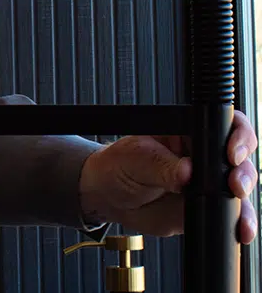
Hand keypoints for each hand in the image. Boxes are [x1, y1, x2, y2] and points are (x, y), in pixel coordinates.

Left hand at [78, 109, 257, 242]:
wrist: (108, 196)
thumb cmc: (118, 166)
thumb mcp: (135, 159)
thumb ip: (160, 165)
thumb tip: (186, 172)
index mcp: (188, 132)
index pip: (223, 124)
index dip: (237, 136)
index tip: (231, 153)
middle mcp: (204, 156)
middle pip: (241, 158)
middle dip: (244, 172)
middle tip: (234, 184)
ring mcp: (208, 183)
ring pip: (241, 190)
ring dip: (245, 203)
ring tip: (238, 215)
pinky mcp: (207, 207)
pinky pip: (232, 215)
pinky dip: (241, 223)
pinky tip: (241, 229)